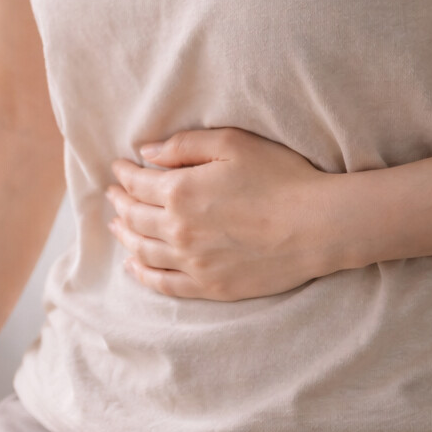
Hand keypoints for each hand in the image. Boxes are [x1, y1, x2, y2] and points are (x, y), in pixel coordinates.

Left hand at [107, 128, 347, 300]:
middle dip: (119, 202)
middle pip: (134, 217)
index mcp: (180, 191)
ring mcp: (193, 263)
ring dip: (124, 236)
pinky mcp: (210, 287)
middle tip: (113, 194)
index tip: (118, 168)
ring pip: (143, 251)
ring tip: (117, 225)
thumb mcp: (233, 144)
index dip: (123, 174)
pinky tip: (134, 266)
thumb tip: (145, 152)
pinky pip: (164, 284)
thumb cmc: (281, 177)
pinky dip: (143, 274)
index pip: (137, 182)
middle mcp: (178, 230)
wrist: (318, 226)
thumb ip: (184, 146)